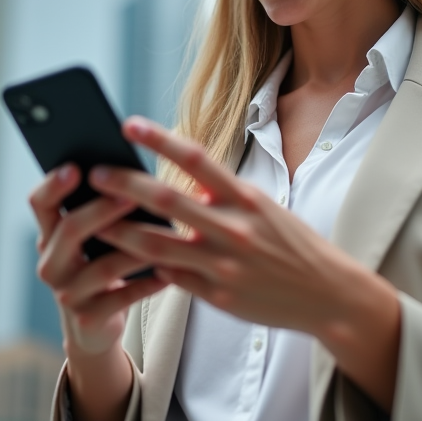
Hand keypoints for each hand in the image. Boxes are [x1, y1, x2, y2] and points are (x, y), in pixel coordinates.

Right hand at [28, 163, 168, 356]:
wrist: (94, 328)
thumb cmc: (99, 269)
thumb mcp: (91, 242)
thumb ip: (100, 214)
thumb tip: (133, 176)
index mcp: (49, 236)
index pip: (40, 203)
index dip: (53, 184)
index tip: (76, 168)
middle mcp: (51, 264)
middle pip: (70, 230)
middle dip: (102, 210)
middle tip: (131, 196)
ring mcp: (67, 294)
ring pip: (103, 267)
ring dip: (136, 248)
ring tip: (166, 234)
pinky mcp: (88, 318)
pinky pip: (122, 298)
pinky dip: (147, 284)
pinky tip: (168, 273)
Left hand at [88, 117, 362, 334]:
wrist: (328, 294)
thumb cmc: (291, 244)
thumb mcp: (263, 207)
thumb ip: (221, 196)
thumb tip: (181, 181)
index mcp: (245, 198)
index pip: (195, 159)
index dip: (159, 139)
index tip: (127, 124)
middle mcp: (233, 228)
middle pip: (166, 200)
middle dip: (124, 186)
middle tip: (93, 174)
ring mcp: (223, 265)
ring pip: (157, 246)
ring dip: (120, 233)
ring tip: (93, 223)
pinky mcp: (217, 296)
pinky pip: (171, 279)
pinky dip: (146, 269)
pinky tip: (121, 262)